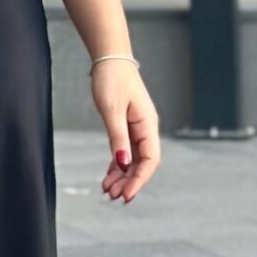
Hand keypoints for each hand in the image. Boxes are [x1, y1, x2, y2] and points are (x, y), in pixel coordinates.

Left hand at [91, 59, 159, 202]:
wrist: (109, 58)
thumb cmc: (111, 80)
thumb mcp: (111, 111)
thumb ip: (118, 138)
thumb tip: (123, 164)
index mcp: (148, 125)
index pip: (150, 160)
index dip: (139, 180)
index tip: (126, 195)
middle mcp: (146, 129)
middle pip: (142, 163)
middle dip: (129, 182)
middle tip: (112, 197)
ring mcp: (137, 128)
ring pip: (133, 160)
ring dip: (122, 176)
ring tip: (107, 191)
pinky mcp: (127, 126)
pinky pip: (125, 151)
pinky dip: (117, 165)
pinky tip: (108, 178)